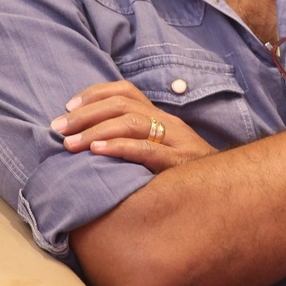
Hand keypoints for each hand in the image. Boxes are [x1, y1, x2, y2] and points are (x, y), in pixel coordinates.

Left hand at [50, 80, 215, 171]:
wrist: (227, 193)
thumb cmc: (186, 176)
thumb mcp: (161, 152)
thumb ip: (135, 143)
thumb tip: (91, 143)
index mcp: (160, 117)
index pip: (126, 91)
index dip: (95, 93)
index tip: (68, 106)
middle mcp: (167, 123)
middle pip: (122, 104)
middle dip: (85, 114)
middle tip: (58, 128)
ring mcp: (175, 141)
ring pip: (131, 122)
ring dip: (94, 131)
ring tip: (69, 143)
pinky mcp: (178, 164)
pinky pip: (146, 150)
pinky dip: (118, 147)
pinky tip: (96, 152)